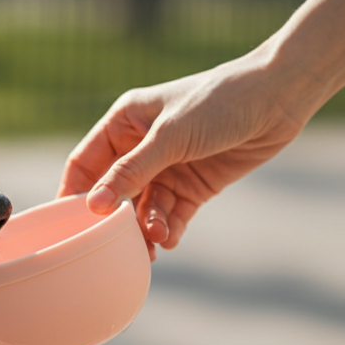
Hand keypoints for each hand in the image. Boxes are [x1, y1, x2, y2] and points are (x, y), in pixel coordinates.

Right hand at [59, 51, 314, 258]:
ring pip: (143, 209)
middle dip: (115, 221)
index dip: (73, 195)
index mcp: (124, 123)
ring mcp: (167, 168)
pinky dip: (169, 229)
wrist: (279, 98)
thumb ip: (132, 172)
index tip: (66, 228)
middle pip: (114, 194)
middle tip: (114, 246)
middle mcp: (140, 147)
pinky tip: (171, 240)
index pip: (85, 164)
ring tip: (155, 240)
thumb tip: (96, 206)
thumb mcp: (171, 136)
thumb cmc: (219, 101)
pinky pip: (171, 215)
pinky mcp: (193, 186)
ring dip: (146, 228)